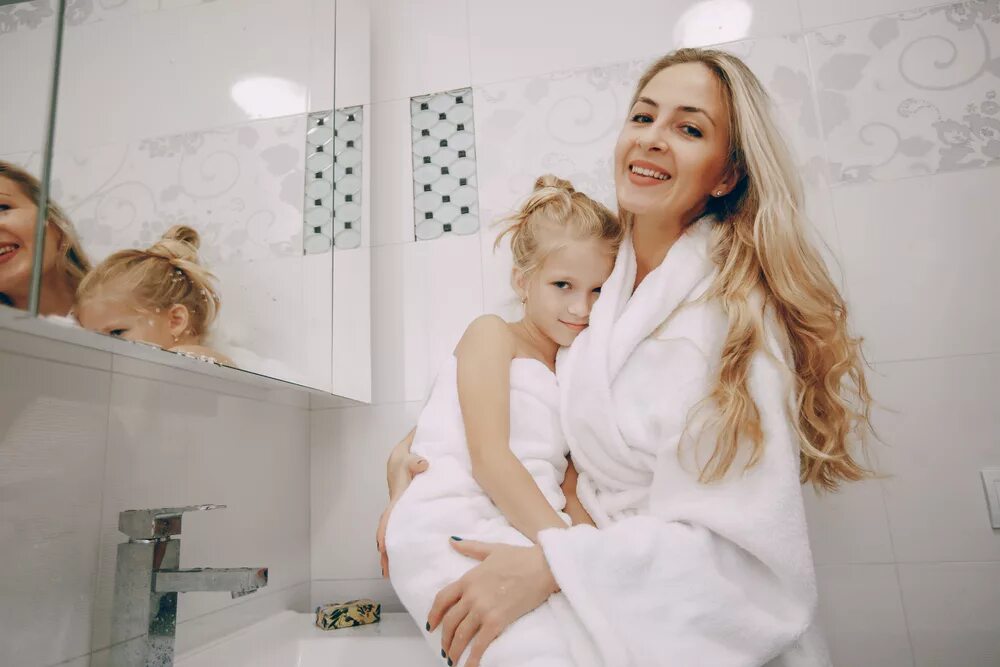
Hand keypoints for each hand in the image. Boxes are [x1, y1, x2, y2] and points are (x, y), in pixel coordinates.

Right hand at [376, 441, 426, 577]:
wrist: (408, 455)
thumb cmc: (408, 457)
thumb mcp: (409, 456)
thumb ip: (415, 460)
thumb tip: (423, 465)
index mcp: (398, 498)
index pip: (388, 518)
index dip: (384, 534)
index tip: (382, 550)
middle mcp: (399, 508)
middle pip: (389, 533)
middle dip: (387, 552)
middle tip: (387, 572)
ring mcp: (405, 511)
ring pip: (399, 533)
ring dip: (397, 550)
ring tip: (400, 571)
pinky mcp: (413, 511)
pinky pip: (410, 528)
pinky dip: (410, 541)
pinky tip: (417, 553)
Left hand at [427, 539, 558, 666]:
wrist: (543, 566)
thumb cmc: (521, 557)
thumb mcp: (492, 549)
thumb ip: (470, 547)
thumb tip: (452, 541)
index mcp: (468, 579)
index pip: (442, 599)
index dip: (434, 614)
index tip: (431, 625)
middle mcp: (471, 595)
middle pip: (449, 621)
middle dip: (445, 639)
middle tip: (446, 649)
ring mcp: (483, 608)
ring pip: (461, 635)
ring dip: (455, 650)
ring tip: (454, 660)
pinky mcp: (497, 621)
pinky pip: (480, 644)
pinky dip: (472, 658)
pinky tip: (470, 666)